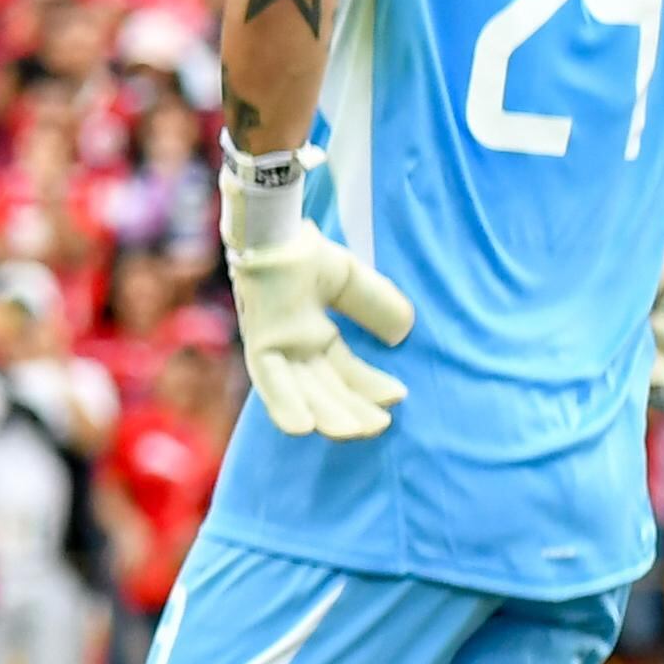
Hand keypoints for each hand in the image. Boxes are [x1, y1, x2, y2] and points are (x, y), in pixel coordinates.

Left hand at [225, 229, 415, 440]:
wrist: (274, 230)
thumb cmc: (304, 251)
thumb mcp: (350, 281)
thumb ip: (375, 304)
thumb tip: (404, 332)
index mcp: (312, 335)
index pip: (345, 372)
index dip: (369, 387)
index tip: (398, 395)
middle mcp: (293, 348)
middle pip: (324, 390)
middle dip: (351, 410)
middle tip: (379, 426)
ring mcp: (274, 347)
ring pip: (300, 392)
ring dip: (325, 414)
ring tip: (352, 433)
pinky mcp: (259, 343)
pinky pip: (270, 380)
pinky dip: (284, 404)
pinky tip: (303, 428)